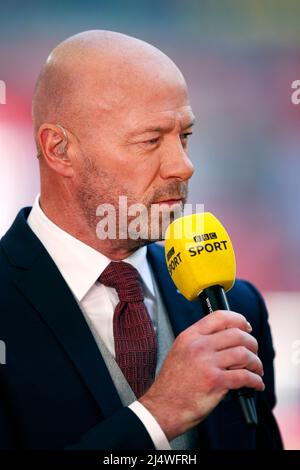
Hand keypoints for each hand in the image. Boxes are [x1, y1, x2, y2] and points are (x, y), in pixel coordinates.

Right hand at [139, 310, 263, 440]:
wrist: (163, 407)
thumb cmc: (172, 383)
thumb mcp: (180, 352)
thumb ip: (200, 341)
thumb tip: (226, 338)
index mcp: (189, 336)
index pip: (219, 317)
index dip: (238, 319)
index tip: (246, 326)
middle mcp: (198, 346)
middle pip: (236, 334)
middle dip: (252, 343)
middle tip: (253, 352)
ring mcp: (207, 363)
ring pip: (244, 354)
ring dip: (256, 362)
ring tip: (256, 369)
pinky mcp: (215, 382)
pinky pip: (245, 376)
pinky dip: (256, 380)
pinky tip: (256, 384)